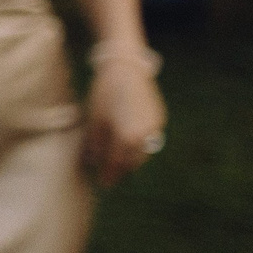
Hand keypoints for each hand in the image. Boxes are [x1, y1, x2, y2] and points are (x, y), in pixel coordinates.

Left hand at [82, 64, 165, 186]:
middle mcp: (146, 136)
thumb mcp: (94, 120)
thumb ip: (94, 144)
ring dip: (132, 158)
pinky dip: (140, 144)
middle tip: (110, 174)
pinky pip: (150, 139)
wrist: (125, 68)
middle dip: (121, 169)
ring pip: (144, 152)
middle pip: (133, 161)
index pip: (117, 164)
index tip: (103, 183)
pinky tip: (129, 143)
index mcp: (127, 138)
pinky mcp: (160, 119)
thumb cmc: (104, 93)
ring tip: (118, 160)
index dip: (109, 175)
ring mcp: (156, 127)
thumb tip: (92, 163)